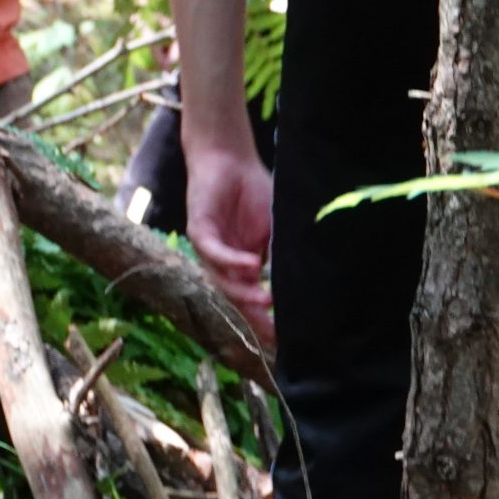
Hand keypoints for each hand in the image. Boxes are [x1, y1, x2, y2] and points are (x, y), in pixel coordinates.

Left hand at [185, 142, 275, 348]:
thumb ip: (280, 252)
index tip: (284, 339)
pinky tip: (251, 264)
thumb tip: (300, 281)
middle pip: (235, 296)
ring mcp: (209, 248)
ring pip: (222, 279)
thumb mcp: (273, 228)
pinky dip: (231, 260)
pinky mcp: (198, 230)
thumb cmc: (252, 191)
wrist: (228, 159)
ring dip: (243, 290)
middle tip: (274, 333)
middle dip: (254, 316)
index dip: (265, 318)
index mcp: (240, 264)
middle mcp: (222, 262)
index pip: (251, 297)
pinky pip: (212, 251)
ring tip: (265, 300)